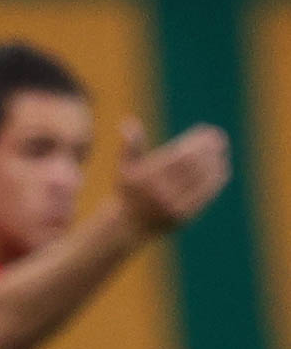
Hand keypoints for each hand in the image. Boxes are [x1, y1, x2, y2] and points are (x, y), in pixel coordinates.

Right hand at [117, 117, 230, 235]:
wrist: (130, 225)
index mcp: (147, 178)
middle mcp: (159, 193)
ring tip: (221, 151)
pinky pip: (205, 195)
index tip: (207, 131)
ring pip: (201, 180)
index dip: (197, 142)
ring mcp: (172, 206)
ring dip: (216, 162)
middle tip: (219, 138)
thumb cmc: (130, 191)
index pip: (181, 156)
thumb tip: (129, 123)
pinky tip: (222, 168)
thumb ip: (131, 146)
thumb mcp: (125, 169)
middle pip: (193, 166)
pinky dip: (216, 180)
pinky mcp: (183, 216)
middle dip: (209, 150)